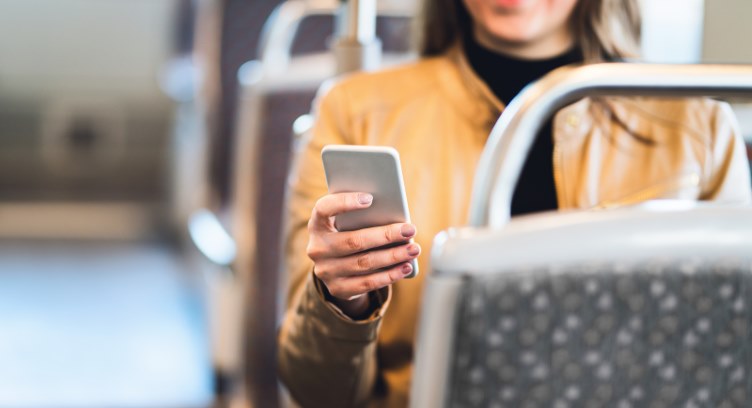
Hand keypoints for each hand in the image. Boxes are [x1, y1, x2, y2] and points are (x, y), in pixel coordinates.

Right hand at [307, 192, 419, 316]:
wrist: (336, 269)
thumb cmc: (349, 234)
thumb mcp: (347, 224)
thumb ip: (362, 216)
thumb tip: (394, 216)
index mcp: (317, 225)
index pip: (324, 209)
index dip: (344, 203)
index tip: (370, 198)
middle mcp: (317, 248)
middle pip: (354, 241)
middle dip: (386, 235)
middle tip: (410, 230)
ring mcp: (326, 271)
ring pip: (364, 263)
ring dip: (393, 256)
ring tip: (413, 249)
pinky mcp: (338, 288)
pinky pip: (367, 283)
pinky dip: (389, 275)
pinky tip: (405, 267)